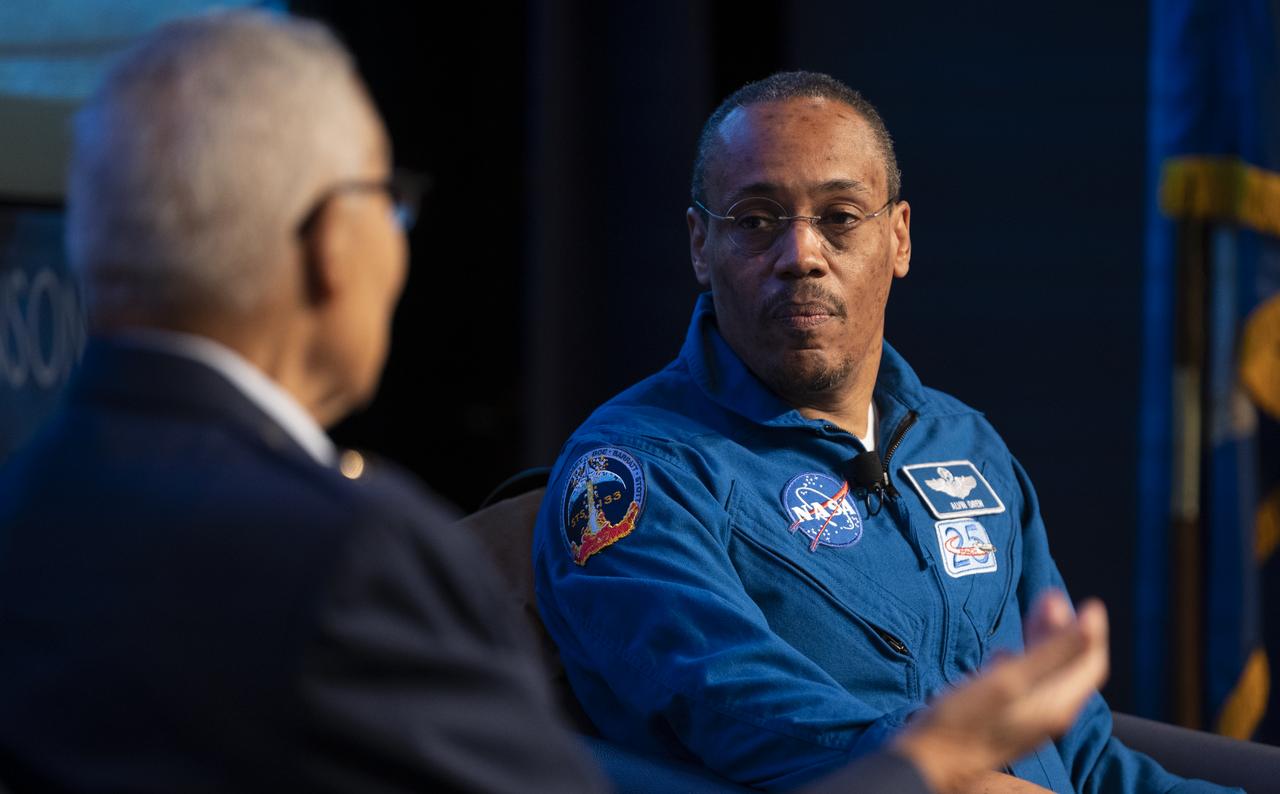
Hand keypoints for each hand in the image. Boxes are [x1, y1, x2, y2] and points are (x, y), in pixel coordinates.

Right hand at [891, 590, 1108, 793]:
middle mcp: (1048, 714)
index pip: (1089, 663)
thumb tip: (1091, 615)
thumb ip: (1054, 649)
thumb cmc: (964, 718)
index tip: (1085, 601)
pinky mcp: (1004, 718)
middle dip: (1063, 629)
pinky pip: (1025, 684)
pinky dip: (1023, 659)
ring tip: (1033, 610)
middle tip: (1048, 595)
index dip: (1090, 631)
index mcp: (1056, 704)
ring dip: (1043, 640)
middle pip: (1069, 667)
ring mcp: (1026, 718)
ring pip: (1046, 674)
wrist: (927, 759)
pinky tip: (1004, 651)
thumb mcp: (1011, 678)